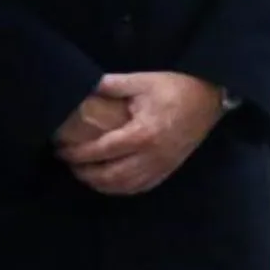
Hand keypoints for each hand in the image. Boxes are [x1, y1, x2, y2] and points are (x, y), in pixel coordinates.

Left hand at [57, 72, 225, 195]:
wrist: (209, 99)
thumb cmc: (176, 88)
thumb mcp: (143, 81)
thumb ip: (112, 84)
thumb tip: (84, 86)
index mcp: (143, 134)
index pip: (102, 151)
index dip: (77, 153)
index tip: (60, 149)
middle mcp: (151, 156)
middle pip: (110, 176)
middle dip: (84, 173)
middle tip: (68, 163)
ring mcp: (161, 166)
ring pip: (124, 187)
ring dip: (100, 184)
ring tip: (84, 173)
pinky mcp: (168, 169)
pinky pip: (140, 187)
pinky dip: (120, 189)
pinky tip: (109, 182)